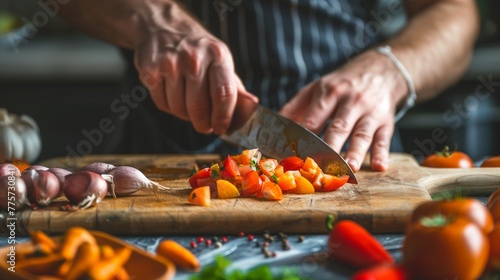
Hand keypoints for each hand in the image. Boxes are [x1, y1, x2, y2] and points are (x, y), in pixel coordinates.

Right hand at [133, 3, 256, 134]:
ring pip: (179, 110)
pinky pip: (163, 105)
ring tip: (189, 106)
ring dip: (186, 116)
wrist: (162, 27)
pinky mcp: (149, 71)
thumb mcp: (220, 60)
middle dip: (204, 124)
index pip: (223, 94)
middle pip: (199, 107)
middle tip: (205, 126)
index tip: (222, 128)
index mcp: (217, 55)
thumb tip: (251, 105)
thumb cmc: (198, 50)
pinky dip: (170, 108)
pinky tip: (174, 96)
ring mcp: (169, 64)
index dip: (223, 117)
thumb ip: (234, 86)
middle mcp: (193, 58)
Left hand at [280, 50, 407, 171]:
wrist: (380, 70)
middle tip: (319, 166)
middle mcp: (351, 102)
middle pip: (338, 127)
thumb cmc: (342, 84)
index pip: (315, 117)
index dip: (304, 136)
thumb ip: (295, 107)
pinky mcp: (386, 122)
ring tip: (349, 168)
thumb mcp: (317, 88)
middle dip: (329, 147)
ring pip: (361, 134)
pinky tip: (379, 167)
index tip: (294, 154)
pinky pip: (384, 139)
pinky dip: (383, 153)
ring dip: (355, 152)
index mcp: (330, 93)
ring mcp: (370, 113)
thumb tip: (274, 125)